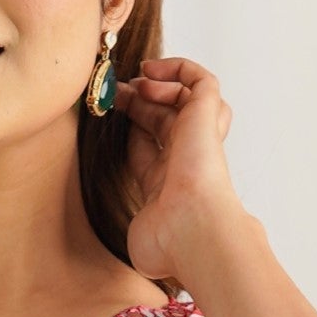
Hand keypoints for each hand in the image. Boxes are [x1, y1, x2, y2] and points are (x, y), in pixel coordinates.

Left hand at [115, 53, 244, 290]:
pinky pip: (202, 80)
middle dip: (139, 100)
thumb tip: (144, 248)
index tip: (109, 113)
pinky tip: (152, 75)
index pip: (152, 146)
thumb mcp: (139, 234)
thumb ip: (140, 230)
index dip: (132, 126)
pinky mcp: (207, 117)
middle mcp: (188, 159)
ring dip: (159, 83)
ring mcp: (200, 138)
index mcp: (171, 184)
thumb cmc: (168, 243)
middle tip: (114, 91)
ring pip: (188, 96)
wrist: (191, 232)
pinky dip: (179, 69)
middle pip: (165, 118)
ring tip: (137, 82)